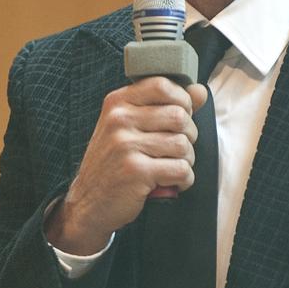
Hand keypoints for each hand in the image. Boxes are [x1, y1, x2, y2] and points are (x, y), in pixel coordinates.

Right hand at [45, 77, 207, 253]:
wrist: (87, 203)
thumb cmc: (114, 163)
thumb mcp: (130, 127)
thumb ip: (166, 106)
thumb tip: (200, 91)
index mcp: (117, 103)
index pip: (162, 85)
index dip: (182, 101)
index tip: (179, 119)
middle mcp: (119, 120)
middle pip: (179, 116)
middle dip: (189, 136)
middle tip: (177, 150)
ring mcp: (126, 145)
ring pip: (183, 145)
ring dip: (186, 161)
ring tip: (171, 168)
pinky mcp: (136, 172)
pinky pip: (181, 170)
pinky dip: (184, 180)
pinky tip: (171, 183)